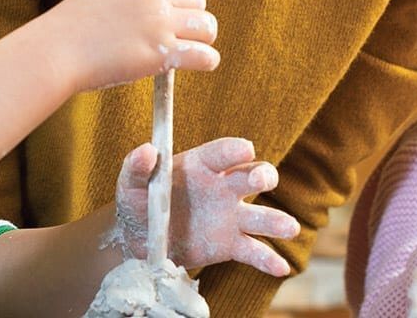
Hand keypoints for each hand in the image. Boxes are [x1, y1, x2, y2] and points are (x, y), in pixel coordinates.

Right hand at [46, 0, 217, 88]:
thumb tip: (153, 14)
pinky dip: (206, 61)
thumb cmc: (68, 32)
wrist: (53, 52)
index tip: (175, 18)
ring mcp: (158, 23)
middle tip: (180, 39)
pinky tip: (198, 65)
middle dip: (192, 21)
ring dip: (202, 40)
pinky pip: (205, 55)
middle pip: (198, 3)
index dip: (181, 2)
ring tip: (190, 52)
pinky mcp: (161, 52)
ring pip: (207, 27)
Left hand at [112, 137, 299, 276]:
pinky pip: (254, 251)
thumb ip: (136, 166)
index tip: (245, 149)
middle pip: (251, 176)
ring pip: (260, 216)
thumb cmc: (138, 204)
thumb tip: (146, 149)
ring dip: (276, 220)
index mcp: (201, 166)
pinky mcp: (231, 245)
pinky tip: (280, 267)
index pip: (223, 153)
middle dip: (261, 175)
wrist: (142, 242)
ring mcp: (231, 217)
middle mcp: (223, 188)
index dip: (235, 149)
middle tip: (261, 181)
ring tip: (288, 227)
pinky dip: (268, 259)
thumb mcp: (129, 184)